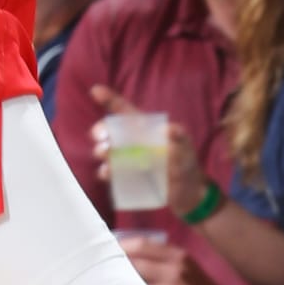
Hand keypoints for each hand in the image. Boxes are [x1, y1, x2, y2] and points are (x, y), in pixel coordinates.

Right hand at [89, 84, 207, 216]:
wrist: (188, 194)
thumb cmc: (187, 165)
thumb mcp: (186, 149)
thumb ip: (180, 138)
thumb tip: (169, 129)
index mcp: (145, 130)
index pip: (125, 111)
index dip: (110, 100)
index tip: (96, 91)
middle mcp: (132, 142)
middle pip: (110, 130)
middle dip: (101, 130)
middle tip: (101, 136)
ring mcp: (127, 160)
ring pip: (106, 150)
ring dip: (101, 150)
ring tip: (105, 153)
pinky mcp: (125, 177)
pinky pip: (109, 172)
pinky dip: (105, 172)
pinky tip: (107, 173)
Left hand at [116, 232, 231, 284]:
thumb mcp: (188, 266)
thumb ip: (163, 258)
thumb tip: (128, 253)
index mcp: (177, 256)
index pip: (142, 244)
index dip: (121, 245)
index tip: (106, 249)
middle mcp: (172, 271)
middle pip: (133, 263)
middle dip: (112, 266)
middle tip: (94, 269)